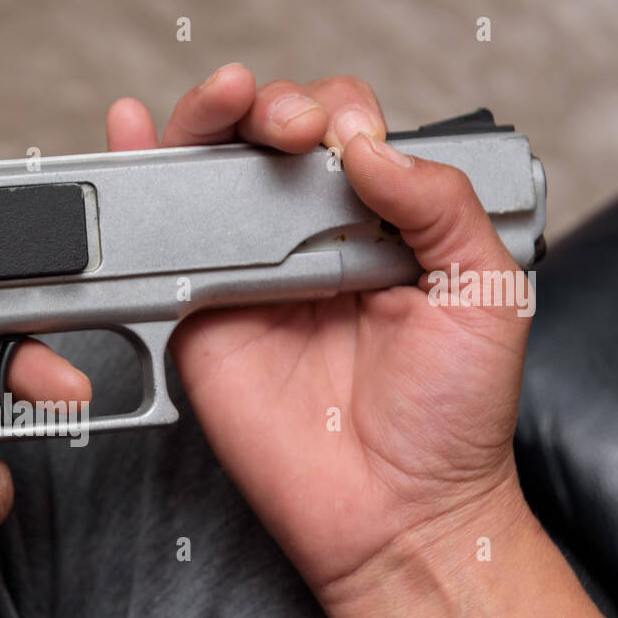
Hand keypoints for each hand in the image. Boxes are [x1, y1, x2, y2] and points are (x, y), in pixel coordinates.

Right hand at [106, 65, 533, 610]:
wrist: (396, 514)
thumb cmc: (451, 420)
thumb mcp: (485, 293)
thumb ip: (441, 207)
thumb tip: (370, 147)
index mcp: (381, 228)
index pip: (348, 134)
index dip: (336, 114)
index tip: (343, 139)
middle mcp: (310, 244)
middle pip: (270, 141)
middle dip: (269, 107)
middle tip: (283, 126)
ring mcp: (251, 279)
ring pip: (214, 178)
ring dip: (206, 122)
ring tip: (220, 103)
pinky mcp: (199, 321)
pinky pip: (164, 251)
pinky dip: (140, 187)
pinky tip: (133, 132)